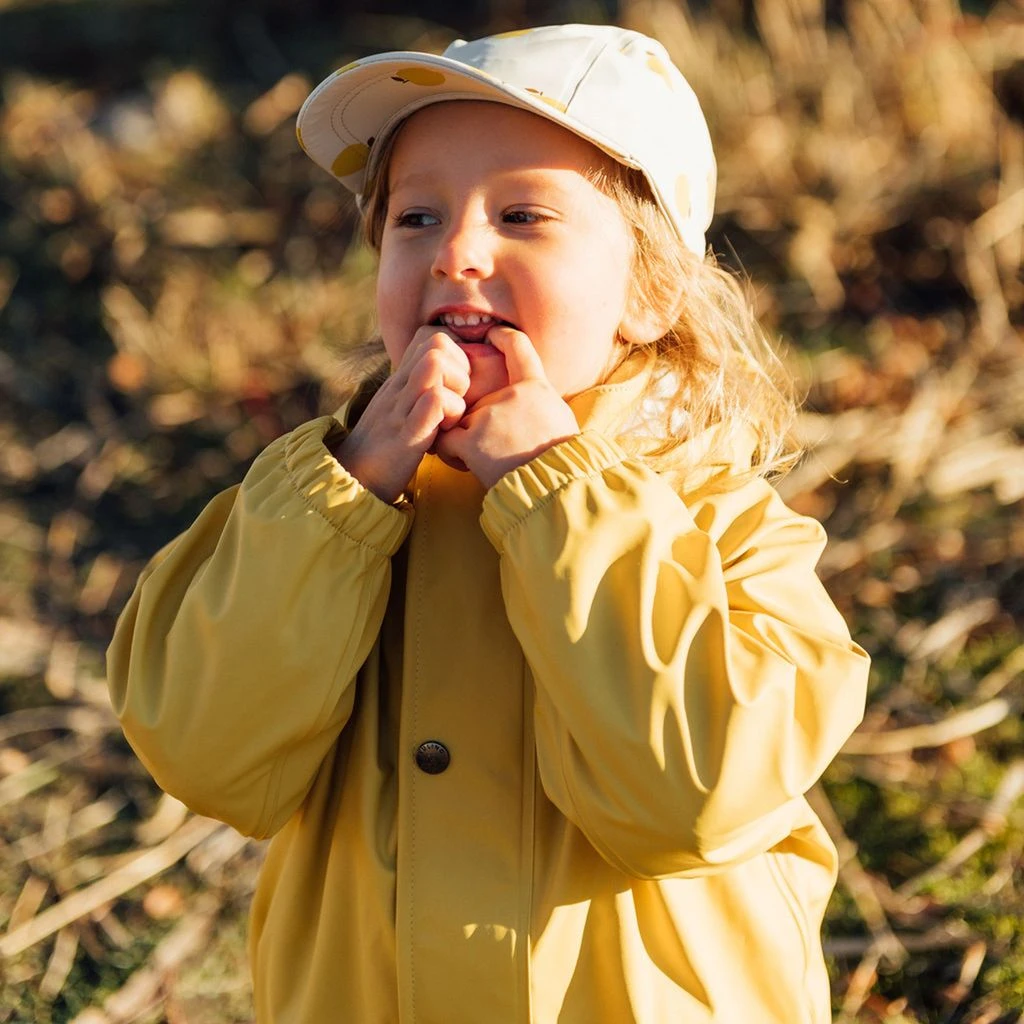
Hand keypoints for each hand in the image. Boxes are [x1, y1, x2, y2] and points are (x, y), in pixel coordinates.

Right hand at [332, 327, 470, 501]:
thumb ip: (418, 387)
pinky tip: (444, 429)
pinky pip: (431, 404)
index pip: (432, 336)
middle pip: (437, 343)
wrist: (353, 477)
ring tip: (451, 417)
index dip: (455, 353)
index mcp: (400, 379)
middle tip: (458, 401)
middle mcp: (399, 386)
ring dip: (456, 390)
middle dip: (461, 369)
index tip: (457, 385)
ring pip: (434, 366)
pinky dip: (445, 411)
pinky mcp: (405, 436)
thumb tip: (445, 376)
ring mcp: (400, 408)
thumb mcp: (400, 406)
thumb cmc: (385, 444)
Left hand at [434, 327, 578, 489]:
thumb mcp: (561, 421)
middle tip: (491, 443)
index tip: (491, 336)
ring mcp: (488, 416)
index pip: (518, 348)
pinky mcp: (471, 440)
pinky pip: (445, 440)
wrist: (556, 485)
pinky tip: (465, 464)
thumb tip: (536, 404)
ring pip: (460, 419)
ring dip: (464, 437)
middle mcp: (510, 395)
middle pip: (480, 397)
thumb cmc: (563, 462)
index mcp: (537, 388)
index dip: (503, 338)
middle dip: (477, 417)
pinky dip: (450, 453)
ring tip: (479, 459)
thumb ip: (541, 405)